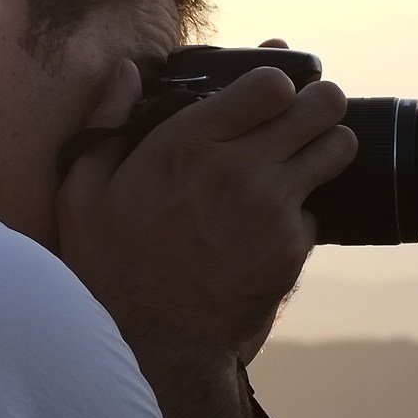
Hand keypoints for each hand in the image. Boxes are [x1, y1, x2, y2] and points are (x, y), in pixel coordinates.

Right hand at [59, 56, 354, 417]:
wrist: (151, 345)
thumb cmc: (107, 268)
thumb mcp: (80, 192)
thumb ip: (105, 123)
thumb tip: (126, 71)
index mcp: (183, 145)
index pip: (269, 83)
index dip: (277, 80)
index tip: (268, 91)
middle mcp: (237, 167)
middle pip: (318, 107)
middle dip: (317, 103)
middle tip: (304, 113)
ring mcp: (272, 207)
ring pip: (337, 148)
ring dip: (327, 145)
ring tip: (306, 156)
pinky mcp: (293, 246)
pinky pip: (319, 206)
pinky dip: (306, 206)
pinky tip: (277, 218)